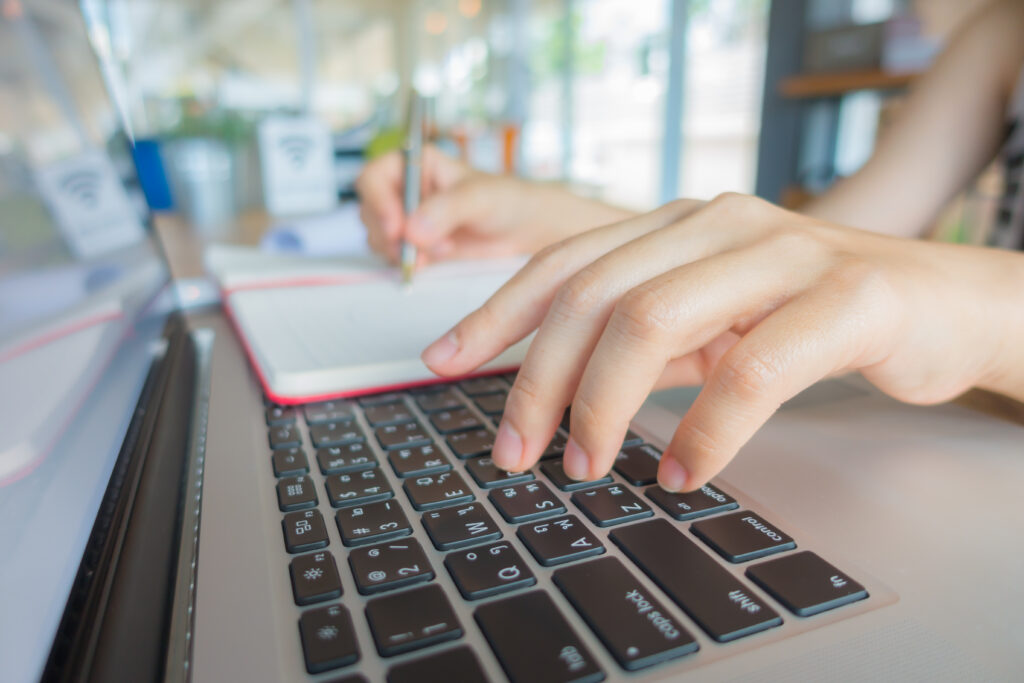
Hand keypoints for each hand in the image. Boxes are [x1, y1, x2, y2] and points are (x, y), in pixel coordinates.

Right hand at [356, 145, 562, 263]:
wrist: (524, 229)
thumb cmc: (506, 199)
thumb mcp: (479, 198)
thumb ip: (446, 209)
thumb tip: (413, 230)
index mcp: (414, 163)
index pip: (374, 178)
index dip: (378, 203)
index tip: (395, 227)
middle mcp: (405, 189)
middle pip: (370, 211)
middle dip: (389, 233)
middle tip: (415, 247)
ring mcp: (408, 218)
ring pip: (378, 236)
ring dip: (400, 250)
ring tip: (440, 250)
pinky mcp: (415, 244)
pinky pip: (394, 255)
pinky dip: (407, 262)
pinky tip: (433, 260)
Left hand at [420, 193, 1023, 490]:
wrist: (944, 304)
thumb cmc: (814, 314)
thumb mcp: (713, 319)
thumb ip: (643, 336)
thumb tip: (556, 385)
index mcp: (678, 224)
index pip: (565, 263)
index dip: (496, 315)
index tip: (442, 362)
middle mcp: (720, 223)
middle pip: (595, 294)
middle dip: (538, 379)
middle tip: (513, 452)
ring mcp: (784, 252)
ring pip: (655, 318)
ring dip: (604, 405)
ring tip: (587, 468)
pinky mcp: (847, 296)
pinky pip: (754, 368)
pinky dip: (706, 429)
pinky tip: (683, 473)